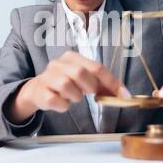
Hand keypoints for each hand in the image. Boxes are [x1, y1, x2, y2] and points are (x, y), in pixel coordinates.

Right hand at [8, 51, 130, 122]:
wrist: (38, 91)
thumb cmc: (65, 84)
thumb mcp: (83, 80)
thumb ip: (101, 84)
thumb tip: (123, 94)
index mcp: (72, 57)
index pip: (96, 67)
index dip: (111, 82)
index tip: (123, 94)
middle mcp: (58, 64)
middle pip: (80, 73)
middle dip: (89, 87)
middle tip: (88, 94)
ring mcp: (47, 77)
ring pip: (66, 86)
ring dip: (74, 97)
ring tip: (72, 97)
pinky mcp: (40, 92)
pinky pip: (56, 101)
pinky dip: (63, 106)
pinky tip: (61, 103)